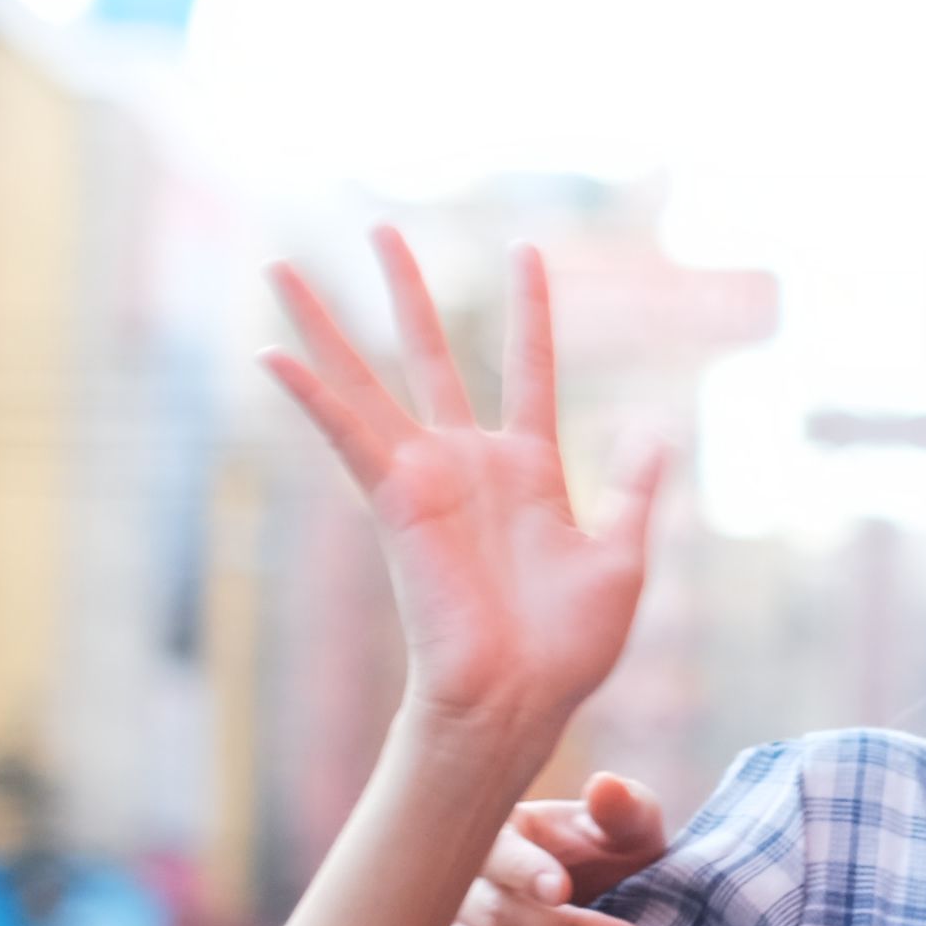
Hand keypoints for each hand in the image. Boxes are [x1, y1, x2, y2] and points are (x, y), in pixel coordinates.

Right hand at [265, 229, 662, 751]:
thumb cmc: (569, 645)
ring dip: (328, 325)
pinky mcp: (395, 501)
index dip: (530, 309)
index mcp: (530, 468)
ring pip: (369, 381)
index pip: (528, 366)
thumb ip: (634, 487)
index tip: (526, 249)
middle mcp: (470, 461)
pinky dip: (311, 396)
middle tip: (380, 229)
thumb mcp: (622, 554)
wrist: (520, 697)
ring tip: (283, 268)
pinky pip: (345, 436)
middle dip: (406, 291)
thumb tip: (654, 426)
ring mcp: (427, 477)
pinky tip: (271, 355)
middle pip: (431, 353)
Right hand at [440, 773, 678, 925]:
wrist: (612, 903)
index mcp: (498, 838)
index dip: (523, 870)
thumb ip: (622, 811)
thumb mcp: (629, 829)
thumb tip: (606, 786)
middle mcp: (465, 890)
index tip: (562, 890)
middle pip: (492, 915)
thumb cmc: (611, 855)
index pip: (495, 853)